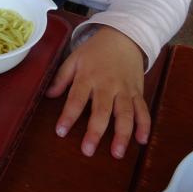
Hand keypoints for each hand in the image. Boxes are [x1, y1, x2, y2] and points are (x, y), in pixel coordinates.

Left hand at [45, 25, 149, 158]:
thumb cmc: (95, 51)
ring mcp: (125, 90)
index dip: (68, 116)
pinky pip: (143, 110)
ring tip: (117, 153)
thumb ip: (61, 78)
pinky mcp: (138, 92)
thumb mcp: (74, 58)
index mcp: (88, 77)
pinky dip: (144, 125)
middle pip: (102, 111)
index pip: (76, 99)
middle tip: (88, 151)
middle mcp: (107, 85)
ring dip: (122, 135)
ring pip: (125, 114)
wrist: (123, 37)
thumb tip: (47, 95)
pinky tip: (141, 140)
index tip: (61, 132)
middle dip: (95, 132)